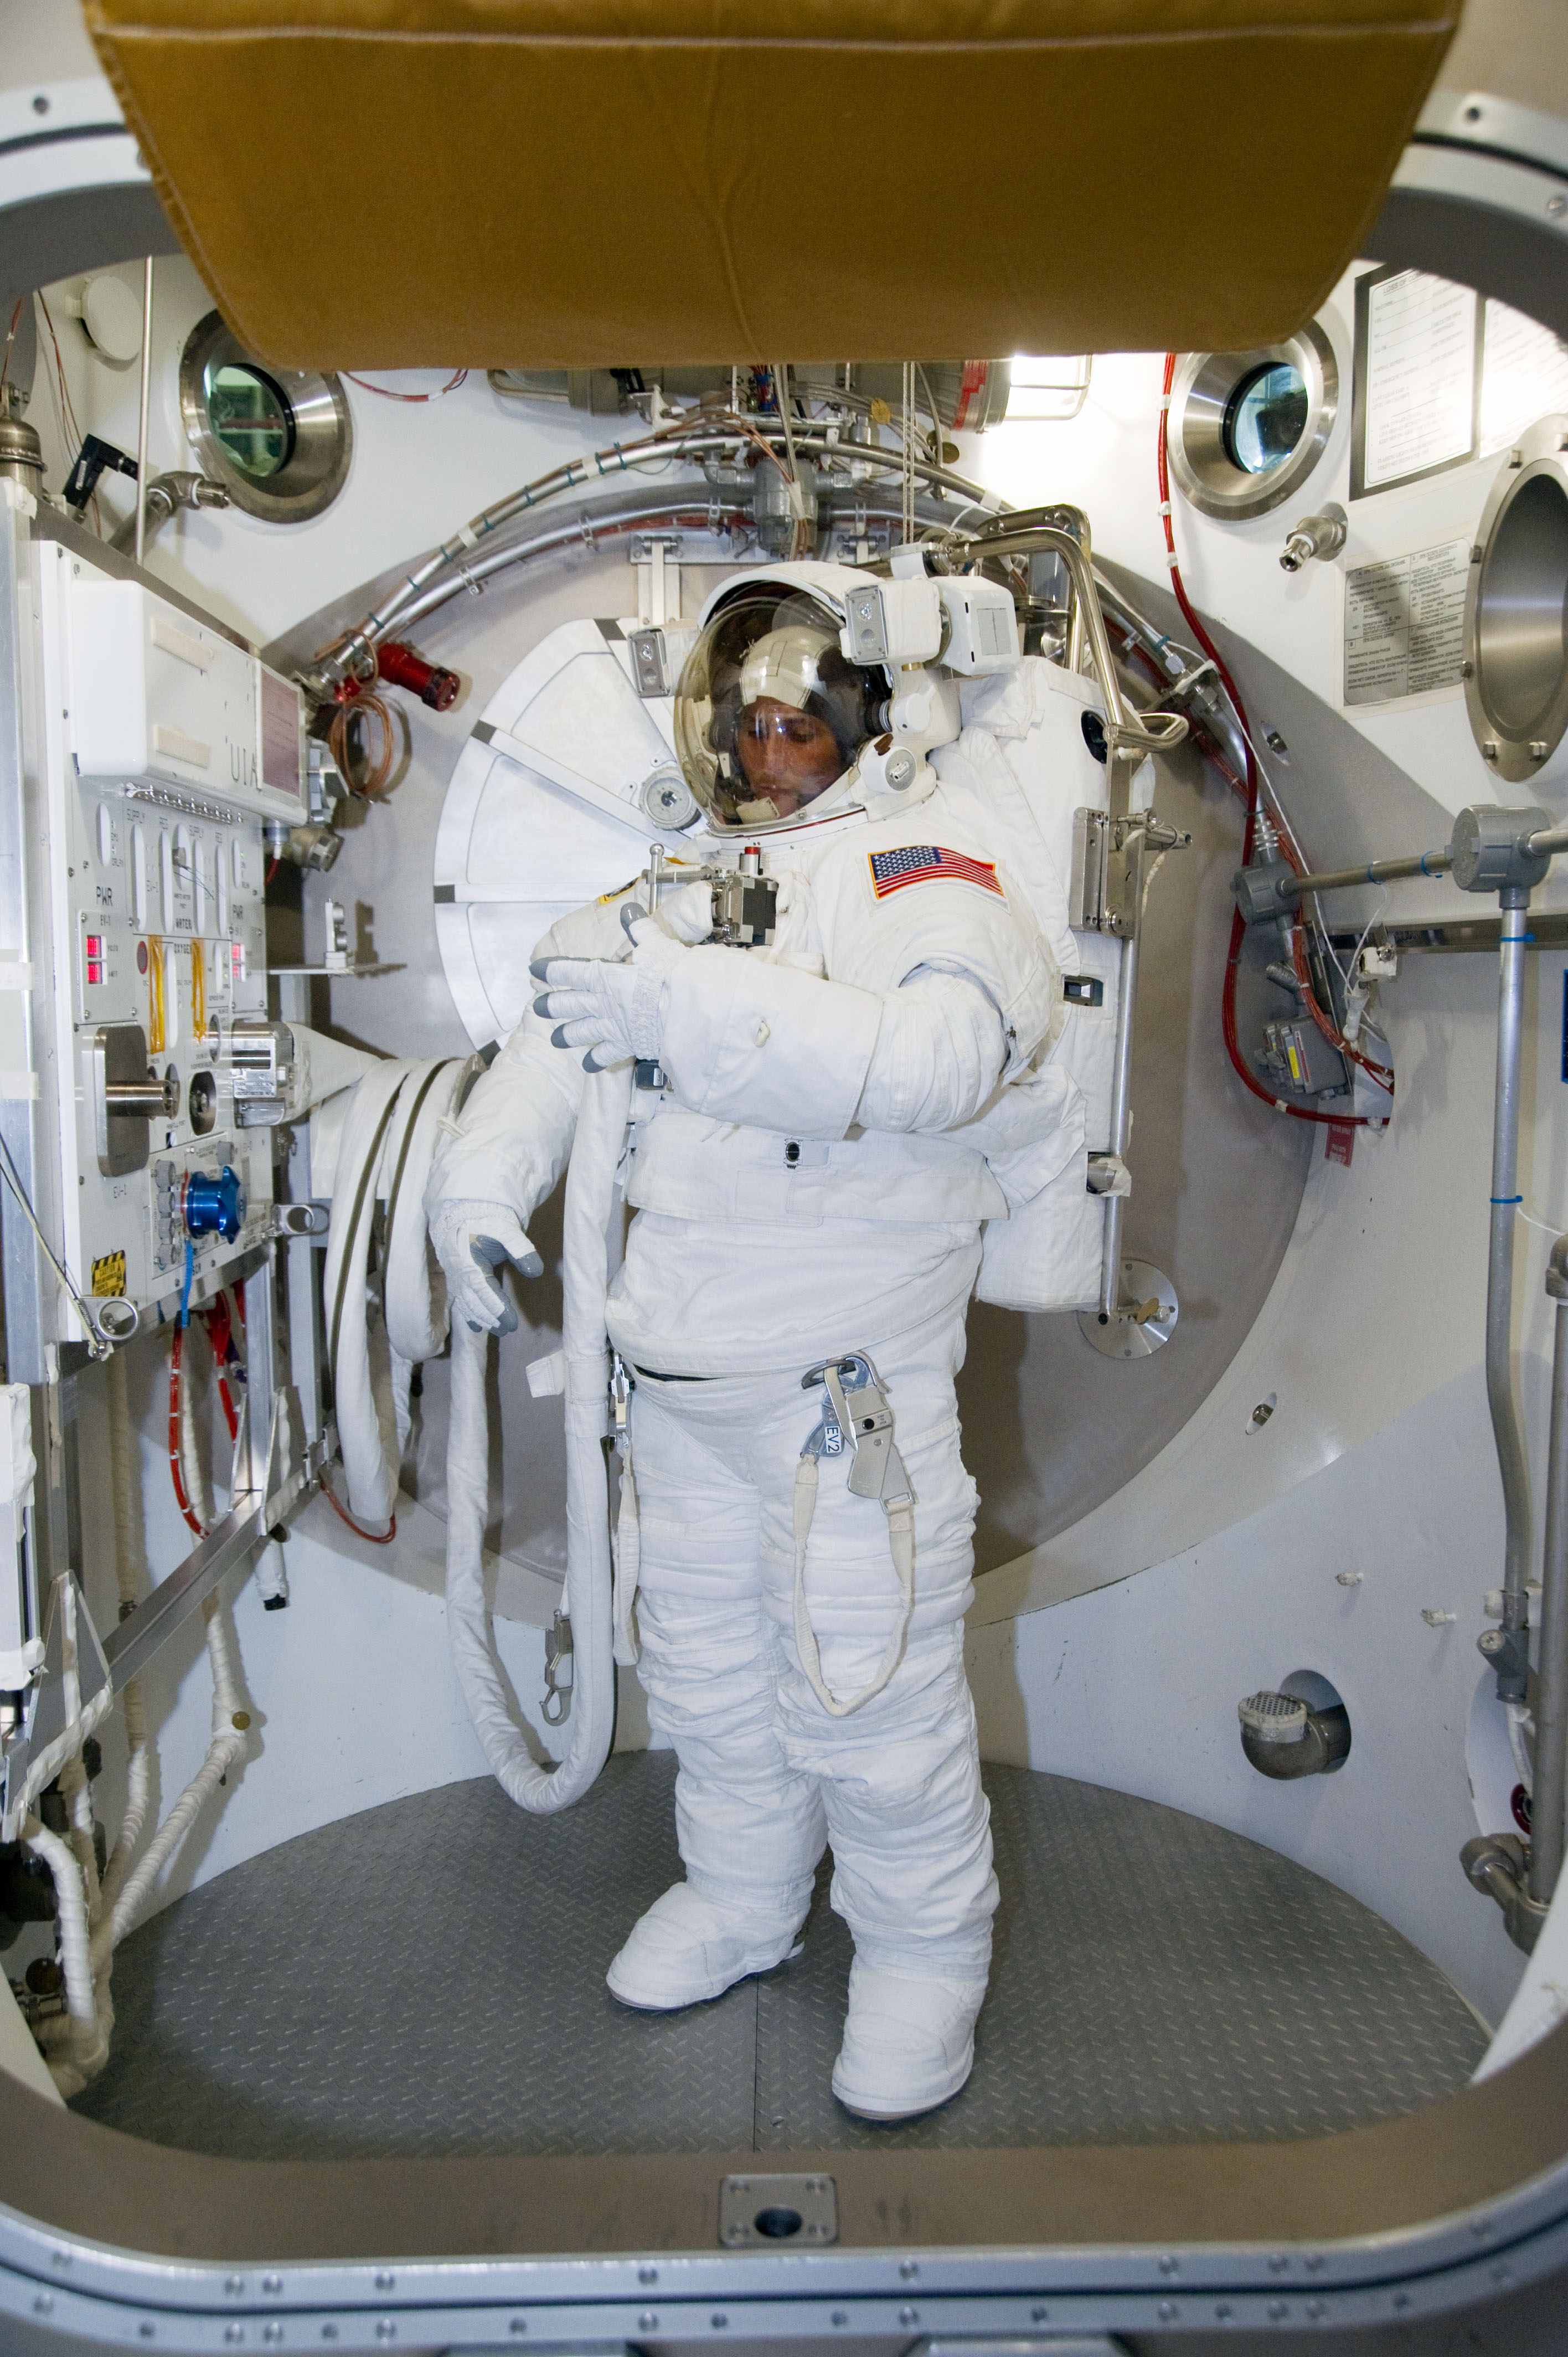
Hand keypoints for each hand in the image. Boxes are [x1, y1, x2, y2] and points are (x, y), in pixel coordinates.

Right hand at [427, 1199, 541, 1334]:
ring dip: (482, 1318)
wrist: (463, 1213)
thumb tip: (535, 1271)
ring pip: (467, 1303)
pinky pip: (461, 1300)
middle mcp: (459, 1273)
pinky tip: (479, 1326)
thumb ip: (521, 1249)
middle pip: (475, 1301)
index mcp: (469, 1261)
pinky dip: (470, 1314)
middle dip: (491, 1317)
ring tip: (499, 1330)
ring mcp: (456, 1277)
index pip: (484, 1290)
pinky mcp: (457, 1279)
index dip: (497, 1308)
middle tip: (508, 1330)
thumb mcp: (506, 1230)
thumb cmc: (486, 1222)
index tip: (511, 1322)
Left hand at [531, 904, 690, 1071]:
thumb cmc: (670, 975)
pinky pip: (606, 1054)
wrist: (686, 1009)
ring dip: (567, 1035)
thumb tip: (629, 910)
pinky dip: (596, 1060)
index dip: (550, 970)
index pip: (569, 971)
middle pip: (569, 1004)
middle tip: (536, 1007)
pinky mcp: (627, 1044)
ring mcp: (612, 1026)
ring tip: (555, 1040)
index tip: (534, 970)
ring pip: (581, 1031)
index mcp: (605, 976)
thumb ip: (639, 929)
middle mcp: (603, 1003)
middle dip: (551, 1005)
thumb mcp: (655, 945)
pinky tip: (588, 1066)